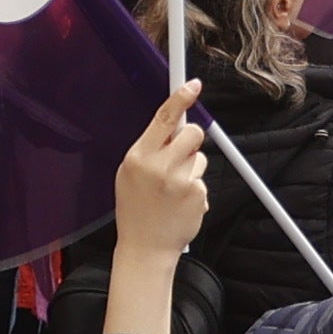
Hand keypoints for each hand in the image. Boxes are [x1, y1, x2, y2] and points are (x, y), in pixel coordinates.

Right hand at [112, 92, 210, 269]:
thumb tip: (172, 125)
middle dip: (190, 139)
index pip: (163, 118)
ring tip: (173, 189)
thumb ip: (149, 148)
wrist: (146, 248)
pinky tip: (180, 204)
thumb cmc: (136, 209)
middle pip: (191, 133)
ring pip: (200, 158)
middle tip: (180, 154)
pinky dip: (194, 189)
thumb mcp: (129, 173)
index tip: (192, 85)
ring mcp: (181, 182)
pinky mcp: (197, 196)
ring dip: (191, 168)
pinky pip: (202, 180)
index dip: (180, 98)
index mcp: (138, 157)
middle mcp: (160, 167)